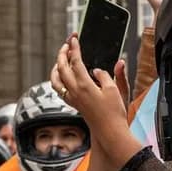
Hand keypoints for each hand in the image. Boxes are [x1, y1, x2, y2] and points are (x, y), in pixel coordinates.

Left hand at [52, 37, 139, 166]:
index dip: (74, 48)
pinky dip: (58, 79)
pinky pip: (59, 89)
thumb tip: (98, 69)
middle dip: (63, 53)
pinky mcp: (74, 104)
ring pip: (55, 79)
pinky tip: (62, 77)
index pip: (75, 61)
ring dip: (56, 66)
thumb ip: (107, 75)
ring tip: (61, 59)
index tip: (74, 38)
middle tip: (67, 44)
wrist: (109, 132)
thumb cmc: (114, 113)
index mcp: (84, 85)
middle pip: (61, 67)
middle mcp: (74, 91)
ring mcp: (72, 99)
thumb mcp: (116, 90)